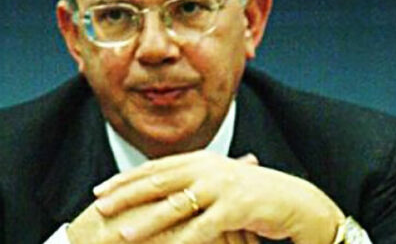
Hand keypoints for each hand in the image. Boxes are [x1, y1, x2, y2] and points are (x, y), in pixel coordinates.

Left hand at [92, 151, 344, 243]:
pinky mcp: (235, 208)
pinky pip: (202, 228)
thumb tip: (160, 188)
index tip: (102, 189)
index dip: (126, 178)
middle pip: (158, 181)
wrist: (295, 200)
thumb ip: (192, 182)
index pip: (155, 168)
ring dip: (145, 221)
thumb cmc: (253, 195)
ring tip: (122, 233)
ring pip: (175, 205)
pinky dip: (180, 241)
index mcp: (201, 160)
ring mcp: (221, 187)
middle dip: (126, 195)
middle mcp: (208, 168)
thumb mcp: (220, 183)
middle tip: (99, 207)